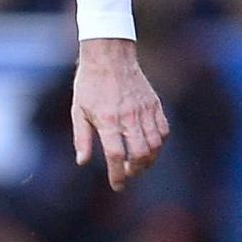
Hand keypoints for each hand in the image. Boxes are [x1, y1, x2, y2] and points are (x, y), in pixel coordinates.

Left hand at [70, 37, 169, 190]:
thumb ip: (82, 137)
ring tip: (139, 163)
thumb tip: (83, 161)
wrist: (109, 56)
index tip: (117, 186)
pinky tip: (150, 146)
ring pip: (155, 145)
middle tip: (128, 172)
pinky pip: (163, 130)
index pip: (116, 155)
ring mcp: (144, 110)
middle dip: (135, 170)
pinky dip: (159, 143)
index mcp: (107, 120)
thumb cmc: (90, 84)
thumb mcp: (78, 110)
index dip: (118, 175)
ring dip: (149, 160)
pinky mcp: (154, 104)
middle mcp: (128, 116)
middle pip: (140, 154)